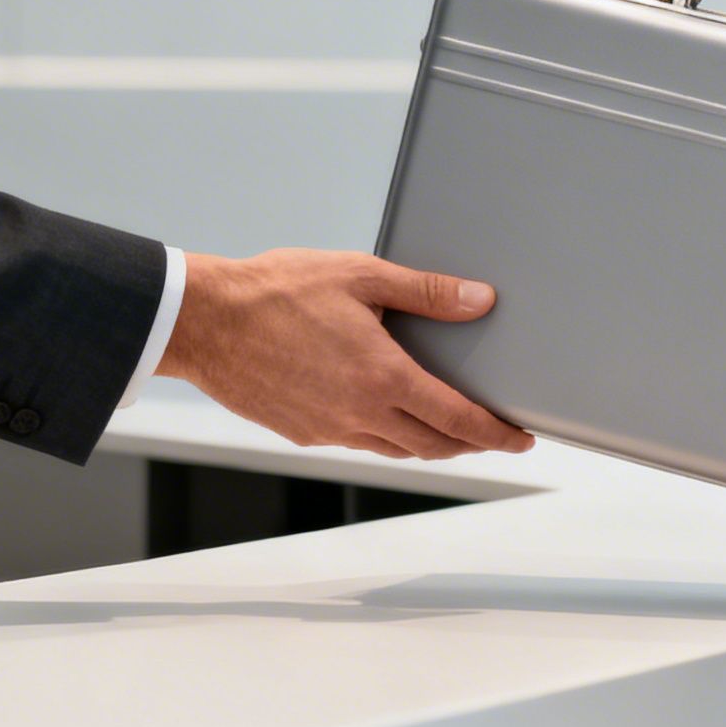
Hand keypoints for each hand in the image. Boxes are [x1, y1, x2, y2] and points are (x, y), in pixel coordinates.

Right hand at [154, 249, 532, 458]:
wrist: (205, 321)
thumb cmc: (276, 291)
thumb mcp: (361, 276)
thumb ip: (427, 292)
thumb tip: (479, 300)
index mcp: (382, 377)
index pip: (458, 419)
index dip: (496, 433)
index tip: (521, 438)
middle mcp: (359, 413)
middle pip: (434, 445)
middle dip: (471, 443)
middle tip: (494, 433)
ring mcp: (329, 429)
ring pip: (397, 450)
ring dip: (430, 443)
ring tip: (450, 427)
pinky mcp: (302, 433)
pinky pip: (359, 443)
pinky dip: (388, 436)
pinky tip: (389, 414)